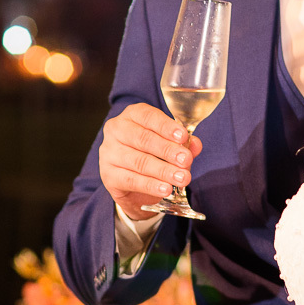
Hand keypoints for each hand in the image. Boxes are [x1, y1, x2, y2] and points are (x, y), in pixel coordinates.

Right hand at [98, 103, 202, 219]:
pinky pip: (132, 180)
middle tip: (186, 160)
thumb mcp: (168, 144)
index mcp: (132, 115)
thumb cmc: (151, 153)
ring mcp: (109, 153)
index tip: (183, 136)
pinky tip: (166, 189)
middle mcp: (116, 130)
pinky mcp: (108, 175)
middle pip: (143, 139)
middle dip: (167, 150)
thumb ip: (182, 143)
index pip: (148, 116)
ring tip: (181, 178)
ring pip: (139, 161)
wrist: (131, 182)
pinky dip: (151, 185)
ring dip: (163, 170)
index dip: (166, 126)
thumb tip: (195, 144)